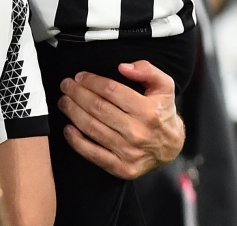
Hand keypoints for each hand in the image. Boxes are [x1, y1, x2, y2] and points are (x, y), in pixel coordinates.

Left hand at [57, 60, 183, 179]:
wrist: (172, 148)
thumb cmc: (162, 113)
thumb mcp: (164, 87)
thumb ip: (147, 71)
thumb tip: (123, 67)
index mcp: (148, 111)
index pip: (111, 91)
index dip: (91, 81)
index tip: (80, 76)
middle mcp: (138, 133)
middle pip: (97, 108)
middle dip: (77, 93)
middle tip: (66, 85)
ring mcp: (129, 152)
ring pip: (91, 128)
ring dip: (72, 112)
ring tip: (64, 101)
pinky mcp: (122, 168)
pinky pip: (92, 154)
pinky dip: (76, 141)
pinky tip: (68, 128)